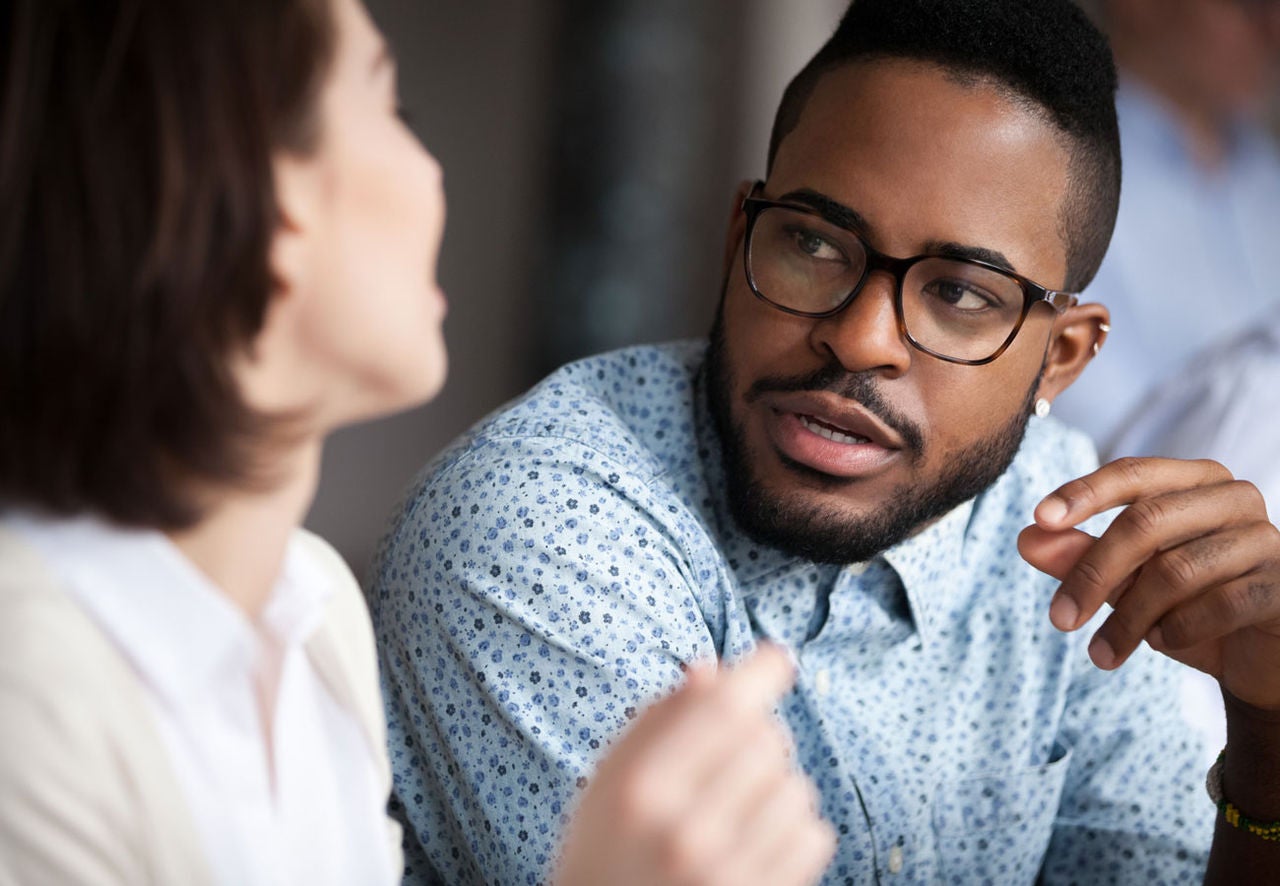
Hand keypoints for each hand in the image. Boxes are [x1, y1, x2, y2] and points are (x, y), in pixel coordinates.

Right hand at [554, 644, 835, 885]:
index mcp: (639, 789)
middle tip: (732, 759)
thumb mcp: (611, 781)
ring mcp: (725, 873)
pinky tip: (758, 842)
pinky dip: (797, 830)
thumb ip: (657, 723)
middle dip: (759, 736)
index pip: (721, 710)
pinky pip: (814, 837)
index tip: (776, 660)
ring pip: (796, 788)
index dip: (759, 673)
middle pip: (765, 741)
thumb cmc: (606, 849)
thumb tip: (712, 671)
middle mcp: (684, 831)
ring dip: (778, 786)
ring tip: (740, 809)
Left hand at [1017, 457, 1279, 709]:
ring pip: (1177, 570)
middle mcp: (1234, 498)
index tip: (1038, 519)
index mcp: (1195, 482)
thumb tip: (1028, 539)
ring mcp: (1267, 539)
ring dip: (1129, 619)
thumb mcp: (1126, 583)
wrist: (1258, 660)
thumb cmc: (1187, 607)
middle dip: (1093, 572)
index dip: (1084, 492)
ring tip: (1102, 653)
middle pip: (1146, 522)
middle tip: (1058, 619)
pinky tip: (1162, 643)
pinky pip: (1222, 603)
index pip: (1133, 473)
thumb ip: (1079, 556)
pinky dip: (1179, 629)